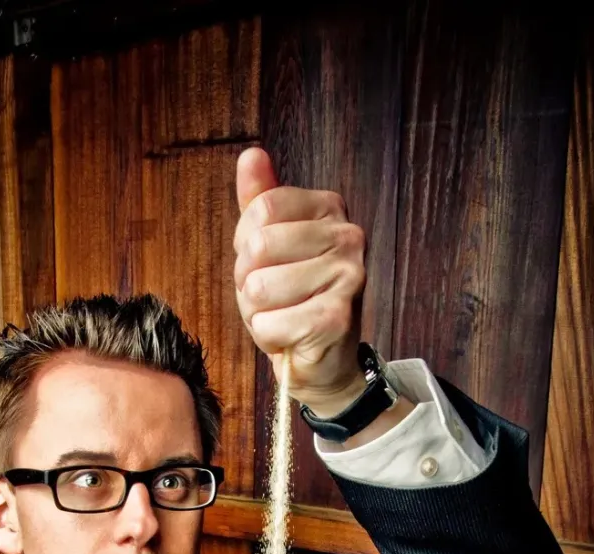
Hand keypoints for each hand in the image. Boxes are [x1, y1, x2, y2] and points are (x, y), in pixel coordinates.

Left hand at [234, 147, 366, 416]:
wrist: (323, 359)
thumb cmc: (294, 299)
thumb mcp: (272, 245)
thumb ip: (260, 201)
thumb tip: (251, 155)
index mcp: (329, 208)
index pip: (259, 211)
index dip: (246, 245)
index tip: (266, 264)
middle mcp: (346, 236)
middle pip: (256, 247)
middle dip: (248, 282)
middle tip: (272, 297)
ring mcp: (347, 276)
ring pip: (257, 288)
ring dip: (256, 312)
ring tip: (281, 316)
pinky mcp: (336, 318)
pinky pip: (268, 323)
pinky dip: (268, 337)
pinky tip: (289, 337)